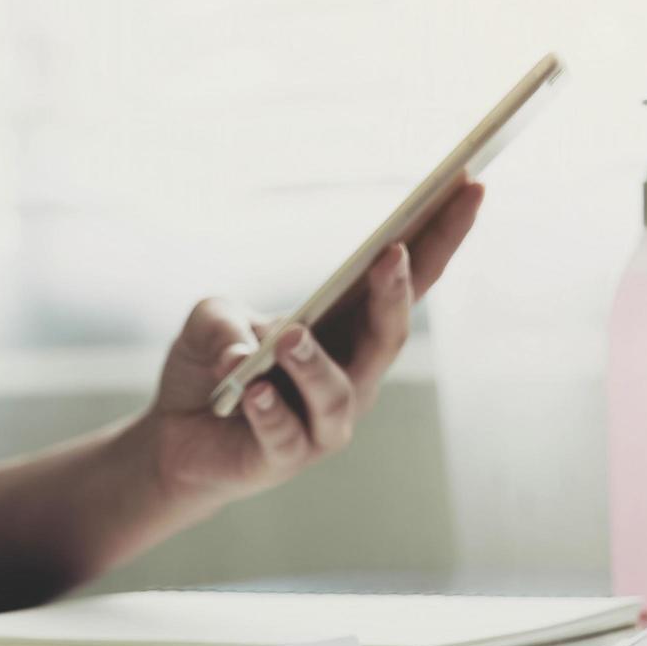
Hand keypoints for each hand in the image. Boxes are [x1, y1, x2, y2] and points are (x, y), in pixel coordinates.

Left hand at [144, 181, 483, 506]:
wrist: (176, 437)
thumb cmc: (211, 368)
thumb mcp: (210, 319)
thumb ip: (223, 319)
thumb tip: (243, 353)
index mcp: (349, 328)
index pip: (408, 277)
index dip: (442, 235)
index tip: (470, 186)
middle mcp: (352, 376)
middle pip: (389, 334)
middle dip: (396, 294)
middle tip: (392, 255)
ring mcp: (324, 422)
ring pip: (338, 393)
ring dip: (315, 363)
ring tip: (289, 339)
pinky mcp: (286, 458)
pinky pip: (285, 435)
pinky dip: (270, 411)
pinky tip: (253, 392)